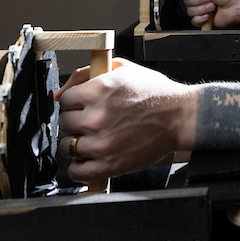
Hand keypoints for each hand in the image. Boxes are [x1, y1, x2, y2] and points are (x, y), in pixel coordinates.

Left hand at [55, 59, 188, 181]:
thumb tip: (60, 92)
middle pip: (64, 123)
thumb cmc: (154, 93)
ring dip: (76, 144)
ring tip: (92, 140)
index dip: (75, 103)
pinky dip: (79, 168)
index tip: (84, 107)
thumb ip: (87, 74)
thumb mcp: (122, 69)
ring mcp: (102, 143)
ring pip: (67, 147)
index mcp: (99, 90)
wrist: (180, 117)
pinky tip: (89, 159)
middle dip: (75, 122)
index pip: (65, 100)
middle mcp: (97, 116)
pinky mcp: (110, 165)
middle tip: (90, 122)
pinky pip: (77, 171)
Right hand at [173, 0, 239, 27]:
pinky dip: (201, 18)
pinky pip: (194, 21)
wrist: (237, 5)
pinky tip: (209, 15)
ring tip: (213, 6)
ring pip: (190, 11)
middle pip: (187, 2)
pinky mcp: (205, 20)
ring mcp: (203, 10)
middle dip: (199, 0)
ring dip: (202, 8)